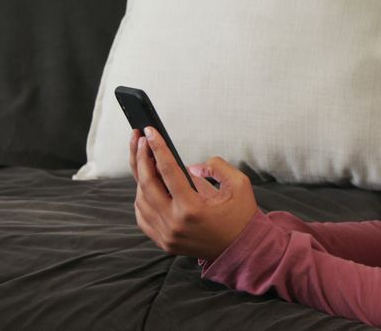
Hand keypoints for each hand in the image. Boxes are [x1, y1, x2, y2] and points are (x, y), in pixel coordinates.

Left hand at [129, 127, 258, 261]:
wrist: (242, 249)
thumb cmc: (241, 216)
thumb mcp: (239, 184)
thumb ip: (217, 167)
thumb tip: (190, 167)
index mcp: (192, 208)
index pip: (168, 171)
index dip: (158, 148)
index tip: (150, 131)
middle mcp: (174, 223)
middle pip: (147, 184)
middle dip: (140, 158)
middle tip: (139, 139)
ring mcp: (166, 235)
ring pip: (141, 200)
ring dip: (140, 177)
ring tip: (145, 159)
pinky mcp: (163, 242)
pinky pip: (143, 217)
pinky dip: (142, 198)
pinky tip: (147, 185)